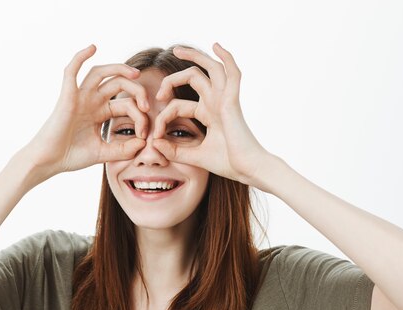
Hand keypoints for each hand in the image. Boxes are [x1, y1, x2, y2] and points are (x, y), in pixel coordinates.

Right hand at [20, 44, 148, 183]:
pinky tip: (92, 48)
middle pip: (118, 84)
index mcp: (100, 112)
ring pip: (101, 72)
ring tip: (136, 74)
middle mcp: (91, 101)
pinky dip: (80, 57)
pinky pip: (72, 71)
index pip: (126, 105)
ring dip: (120, 69)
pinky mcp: (67, 96)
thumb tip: (143, 143)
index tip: (145, 134)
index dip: (140, 117)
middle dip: (137, 92)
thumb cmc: (71, 157)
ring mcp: (79, 97)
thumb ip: (123, 149)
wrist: (49, 162)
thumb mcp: (103, 153)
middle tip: (147, 106)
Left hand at [151, 43, 271, 185]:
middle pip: (193, 77)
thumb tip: (154, 144)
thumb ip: (175, 151)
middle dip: (171, 79)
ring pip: (210, 68)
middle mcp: (217, 102)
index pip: (179, 105)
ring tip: (176, 50)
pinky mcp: (232, 101)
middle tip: (158, 94)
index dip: (163, 117)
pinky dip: (227, 58)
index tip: (156, 136)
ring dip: (194, 56)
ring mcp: (225, 99)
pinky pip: (232, 73)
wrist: (249, 170)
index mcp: (209, 114)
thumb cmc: (228, 164)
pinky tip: (217, 46)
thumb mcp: (195, 156)